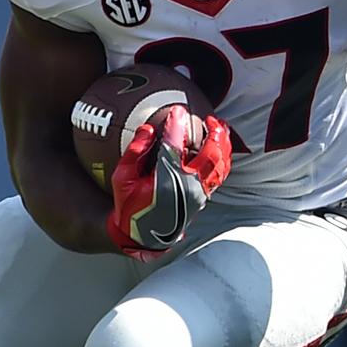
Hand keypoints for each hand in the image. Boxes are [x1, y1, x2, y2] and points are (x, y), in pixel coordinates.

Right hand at [107, 108, 232, 259]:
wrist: (142, 236)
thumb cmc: (130, 206)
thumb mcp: (122, 179)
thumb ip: (135, 152)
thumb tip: (148, 128)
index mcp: (167, 179)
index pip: (175, 146)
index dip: (177, 125)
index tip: (178, 110)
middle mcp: (188, 185)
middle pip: (211, 154)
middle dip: (214, 133)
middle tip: (210, 118)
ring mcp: (199, 193)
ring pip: (220, 165)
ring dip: (224, 144)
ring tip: (222, 128)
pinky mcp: (203, 198)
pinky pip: (219, 175)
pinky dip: (223, 159)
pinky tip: (221, 148)